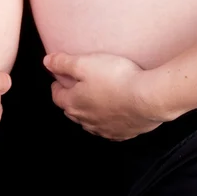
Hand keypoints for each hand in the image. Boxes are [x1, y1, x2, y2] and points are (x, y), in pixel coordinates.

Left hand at [44, 52, 165, 140]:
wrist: (149, 99)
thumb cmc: (116, 78)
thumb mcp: (85, 63)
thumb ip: (64, 62)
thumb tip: (47, 62)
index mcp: (74, 103)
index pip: (57, 96)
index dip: (57, 85)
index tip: (60, 79)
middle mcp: (86, 120)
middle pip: (72, 110)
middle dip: (72, 99)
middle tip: (76, 87)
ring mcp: (105, 129)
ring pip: (90, 121)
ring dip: (89, 111)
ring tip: (95, 99)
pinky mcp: (124, 133)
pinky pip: (110, 129)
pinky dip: (108, 121)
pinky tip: (114, 114)